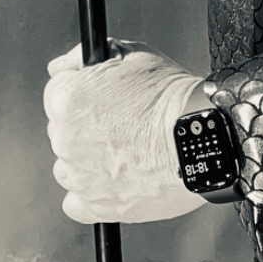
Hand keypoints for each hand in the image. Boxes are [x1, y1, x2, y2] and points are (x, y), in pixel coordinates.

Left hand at [44, 42, 208, 223]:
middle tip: (122, 120)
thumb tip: (62, 65)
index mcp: (69, 100)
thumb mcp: (134, 55)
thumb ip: (86, 57)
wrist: (205, 138)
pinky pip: (77, 203)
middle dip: (85, 122)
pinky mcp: (97, 207)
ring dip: (87, 158)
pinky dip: (91, 194)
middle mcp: (66, 139)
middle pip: (62, 128)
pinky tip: (114, 179)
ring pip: (68, 165)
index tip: (102, 93)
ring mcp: (80, 177)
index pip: (57, 89)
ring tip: (124, 150)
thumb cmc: (173, 99)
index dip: (83, 88)